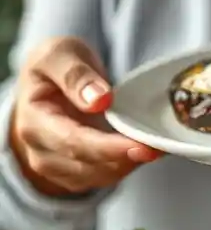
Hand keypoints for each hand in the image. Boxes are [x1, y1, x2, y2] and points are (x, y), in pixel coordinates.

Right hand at [11, 37, 161, 196]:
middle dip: (125, 158)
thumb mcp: (59, 53)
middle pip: (87, 164)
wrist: (46, 81)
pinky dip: (129, 164)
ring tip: (158, 145)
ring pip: (99, 175)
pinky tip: (147, 148)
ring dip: (130, 163)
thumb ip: (75, 74)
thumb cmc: (55, 64)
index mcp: (33, 122)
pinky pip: (105, 176)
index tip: (139, 144)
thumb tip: (99, 100)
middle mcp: (41, 151)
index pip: (72, 142)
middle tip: (158, 147)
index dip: (108, 147)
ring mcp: (57, 166)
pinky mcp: (76, 172)